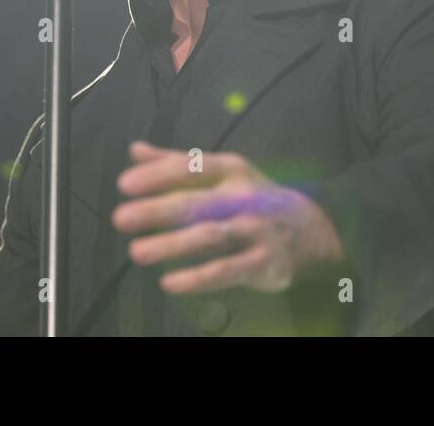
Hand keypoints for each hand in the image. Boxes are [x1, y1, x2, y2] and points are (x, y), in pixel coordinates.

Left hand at [112, 141, 345, 295]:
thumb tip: (134, 150)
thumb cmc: (252, 198)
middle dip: (157, 209)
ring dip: (172, 245)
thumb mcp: (221, 173)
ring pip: (209, 237)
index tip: (124, 184)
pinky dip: (198, 278)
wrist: (312, 230)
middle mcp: (243, 197)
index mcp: (231, 170)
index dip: (158, 175)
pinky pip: (227, 271)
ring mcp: (255, 230)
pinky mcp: (263, 263)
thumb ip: (176, 163)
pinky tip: (169, 282)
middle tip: (121, 217)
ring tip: (136, 252)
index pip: (192, 168)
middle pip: (196, 202)